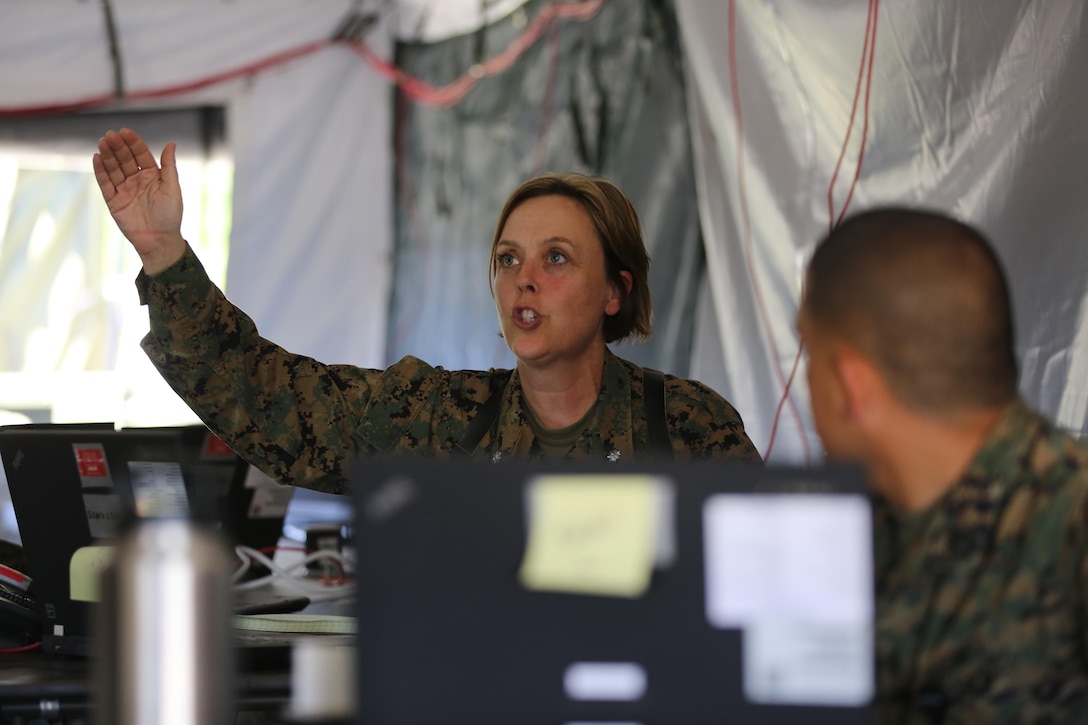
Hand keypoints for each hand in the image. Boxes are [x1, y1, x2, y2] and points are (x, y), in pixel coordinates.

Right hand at [93, 128, 186, 274]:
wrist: (159, 240)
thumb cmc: (170, 215)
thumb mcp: (172, 189)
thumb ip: (169, 166)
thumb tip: (171, 143)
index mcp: (153, 176)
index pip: (141, 155)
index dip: (133, 143)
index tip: (125, 132)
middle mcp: (137, 180)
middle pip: (125, 159)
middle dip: (118, 147)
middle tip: (111, 135)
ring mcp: (124, 190)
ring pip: (114, 169)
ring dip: (108, 155)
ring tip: (102, 142)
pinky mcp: (113, 201)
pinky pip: (105, 184)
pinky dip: (100, 171)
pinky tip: (96, 158)